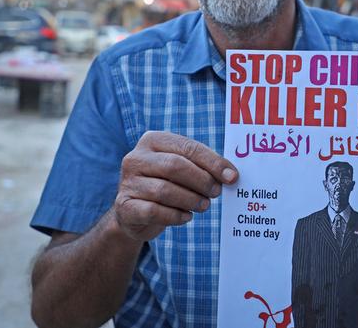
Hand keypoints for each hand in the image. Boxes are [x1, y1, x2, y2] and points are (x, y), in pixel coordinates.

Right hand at [113, 131, 237, 241]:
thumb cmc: (166, 184)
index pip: (188, 147)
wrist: (135, 213)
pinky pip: (154, 211)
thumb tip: (231, 175)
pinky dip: (175, 215)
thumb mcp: (182, 169)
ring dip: (191, 200)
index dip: (213, 162)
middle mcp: (136, 158)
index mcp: (152, 140)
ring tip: (204, 205)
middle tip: (216, 192)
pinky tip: (187, 217)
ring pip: (164, 190)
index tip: (232, 177)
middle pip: (175, 166)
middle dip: (201, 180)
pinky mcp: (124, 206)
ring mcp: (127, 182)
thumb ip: (202, 167)